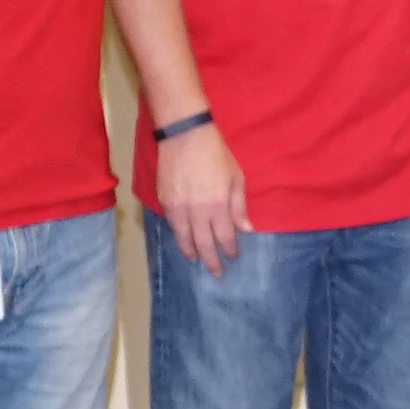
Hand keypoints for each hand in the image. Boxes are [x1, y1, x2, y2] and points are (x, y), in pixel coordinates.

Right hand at [156, 118, 246, 274]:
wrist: (184, 135)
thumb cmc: (216, 155)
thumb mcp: (236, 178)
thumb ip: (238, 206)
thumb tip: (246, 230)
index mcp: (217, 203)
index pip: (225, 235)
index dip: (229, 249)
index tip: (233, 257)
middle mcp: (196, 209)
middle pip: (203, 242)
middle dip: (210, 260)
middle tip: (216, 273)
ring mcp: (177, 205)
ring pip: (183, 237)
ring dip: (190, 252)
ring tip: (196, 261)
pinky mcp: (164, 199)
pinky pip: (171, 224)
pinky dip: (178, 236)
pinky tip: (183, 241)